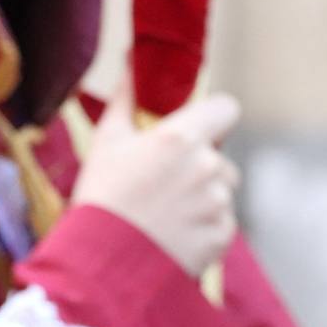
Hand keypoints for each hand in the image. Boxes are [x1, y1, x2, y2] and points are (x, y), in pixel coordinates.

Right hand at [71, 75, 241, 276]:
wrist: (101, 263)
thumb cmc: (100, 196)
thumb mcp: (106, 143)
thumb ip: (126, 99)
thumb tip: (131, 62)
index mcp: (180, 138)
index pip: (227, 108)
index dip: (212, 116)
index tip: (195, 128)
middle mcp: (208, 166)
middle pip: (219, 155)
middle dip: (199, 165)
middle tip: (160, 184)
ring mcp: (218, 203)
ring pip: (220, 191)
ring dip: (201, 197)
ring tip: (162, 215)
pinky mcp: (223, 236)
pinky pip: (220, 223)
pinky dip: (201, 228)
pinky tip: (169, 235)